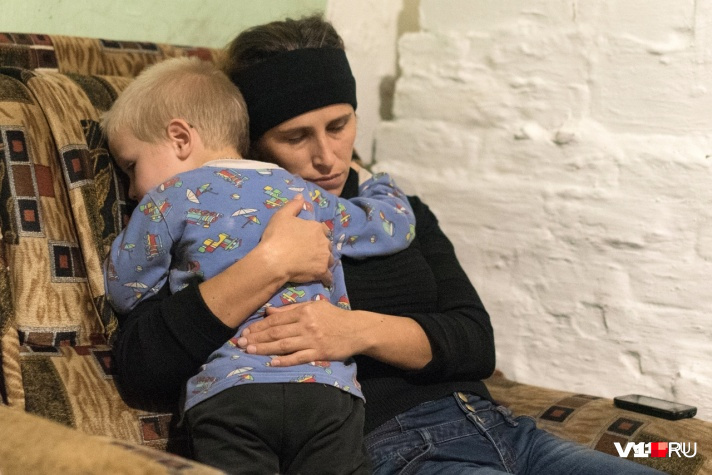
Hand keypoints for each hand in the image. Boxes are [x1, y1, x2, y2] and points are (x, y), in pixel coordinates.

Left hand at [237, 301, 361, 366]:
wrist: (357, 329)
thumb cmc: (334, 317)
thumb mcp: (314, 307)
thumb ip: (291, 310)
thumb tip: (269, 312)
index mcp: (304, 311)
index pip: (276, 319)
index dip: (259, 326)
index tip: (246, 331)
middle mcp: (306, 325)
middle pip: (276, 332)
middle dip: (257, 338)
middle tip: (241, 343)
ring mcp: (312, 340)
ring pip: (284, 345)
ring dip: (265, 348)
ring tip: (249, 351)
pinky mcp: (319, 353)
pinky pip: (298, 357)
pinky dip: (284, 360)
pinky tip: (272, 362)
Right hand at [260, 195, 332, 285]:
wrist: (274, 260)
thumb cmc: (276, 236)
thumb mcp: (282, 215)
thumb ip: (293, 205)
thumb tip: (301, 196)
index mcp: (316, 227)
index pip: (323, 229)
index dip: (317, 234)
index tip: (310, 238)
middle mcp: (324, 242)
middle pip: (327, 245)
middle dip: (321, 248)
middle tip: (311, 253)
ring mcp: (324, 257)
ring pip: (330, 259)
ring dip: (325, 261)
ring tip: (317, 265)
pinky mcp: (322, 272)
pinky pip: (328, 276)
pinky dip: (327, 278)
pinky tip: (324, 279)